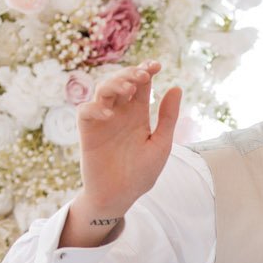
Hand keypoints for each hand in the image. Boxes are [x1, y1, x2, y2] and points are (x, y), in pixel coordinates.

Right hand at [78, 63, 182, 217]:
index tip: (157, 66)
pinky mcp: (87, 131)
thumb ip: (168, 117)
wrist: (120, 197)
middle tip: (143, 76)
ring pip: (103, 90)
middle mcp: (119, 112)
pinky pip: (86, 111)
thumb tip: (176, 87)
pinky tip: (109, 113)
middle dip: (131, 74)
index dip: (146, 70)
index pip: (141, 84)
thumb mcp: (160, 144)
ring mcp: (102, 120)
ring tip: (129, 89)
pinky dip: (95, 108)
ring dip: (115, 84)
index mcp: (137, 114)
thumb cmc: (141, 173)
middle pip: (121, 81)